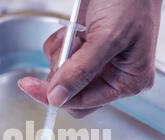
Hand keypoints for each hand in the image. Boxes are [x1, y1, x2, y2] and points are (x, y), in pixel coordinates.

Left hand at [18, 0, 161, 117]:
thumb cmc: (131, 1)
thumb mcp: (107, 37)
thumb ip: (82, 71)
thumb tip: (58, 98)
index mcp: (129, 81)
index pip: (85, 103)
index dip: (58, 97)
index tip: (32, 87)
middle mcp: (115, 76)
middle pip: (73, 93)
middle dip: (62, 72)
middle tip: (62, 51)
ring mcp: (99, 62)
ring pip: (64, 76)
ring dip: (62, 54)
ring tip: (76, 33)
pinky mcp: (86, 49)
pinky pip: (61, 58)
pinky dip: (59, 44)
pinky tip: (73, 30)